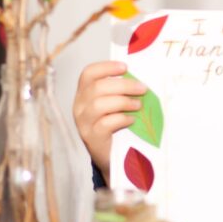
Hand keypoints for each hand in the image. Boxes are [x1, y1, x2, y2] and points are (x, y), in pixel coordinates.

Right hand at [72, 61, 145, 181]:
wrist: (110, 154)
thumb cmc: (115, 125)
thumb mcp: (115, 104)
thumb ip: (121, 91)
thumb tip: (140, 78)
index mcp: (84, 93)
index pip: (88, 74)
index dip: (106, 67)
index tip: (125, 67)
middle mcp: (79, 106)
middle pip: (97, 88)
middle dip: (124, 85)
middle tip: (143, 88)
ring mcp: (83, 123)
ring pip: (99, 105)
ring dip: (123, 102)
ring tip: (138, 105)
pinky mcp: (91, 138)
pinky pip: (105, 124)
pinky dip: (121, 119)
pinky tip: (132, 120)